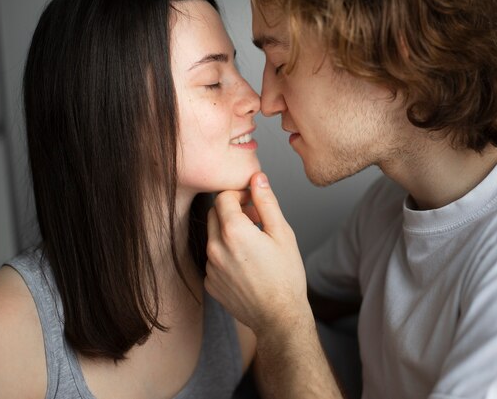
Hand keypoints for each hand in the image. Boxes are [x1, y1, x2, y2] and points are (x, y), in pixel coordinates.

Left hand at [205, 172, 311, 336]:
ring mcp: (210, 267)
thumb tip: (257, 178)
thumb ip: (266, 202)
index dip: (239, 194)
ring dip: (228, 233)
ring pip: (213, 237)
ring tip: (254, 246)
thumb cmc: (286, 276)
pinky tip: (246, 265)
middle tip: (255, 220)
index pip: (223, 197)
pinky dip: (226, 255)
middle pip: (214, 214)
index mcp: (233, 231)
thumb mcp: (282, 233)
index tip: (253, 202)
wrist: (279, 317)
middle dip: (232, 211)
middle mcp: (215, 248)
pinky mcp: (210, 283)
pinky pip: (213, 259)